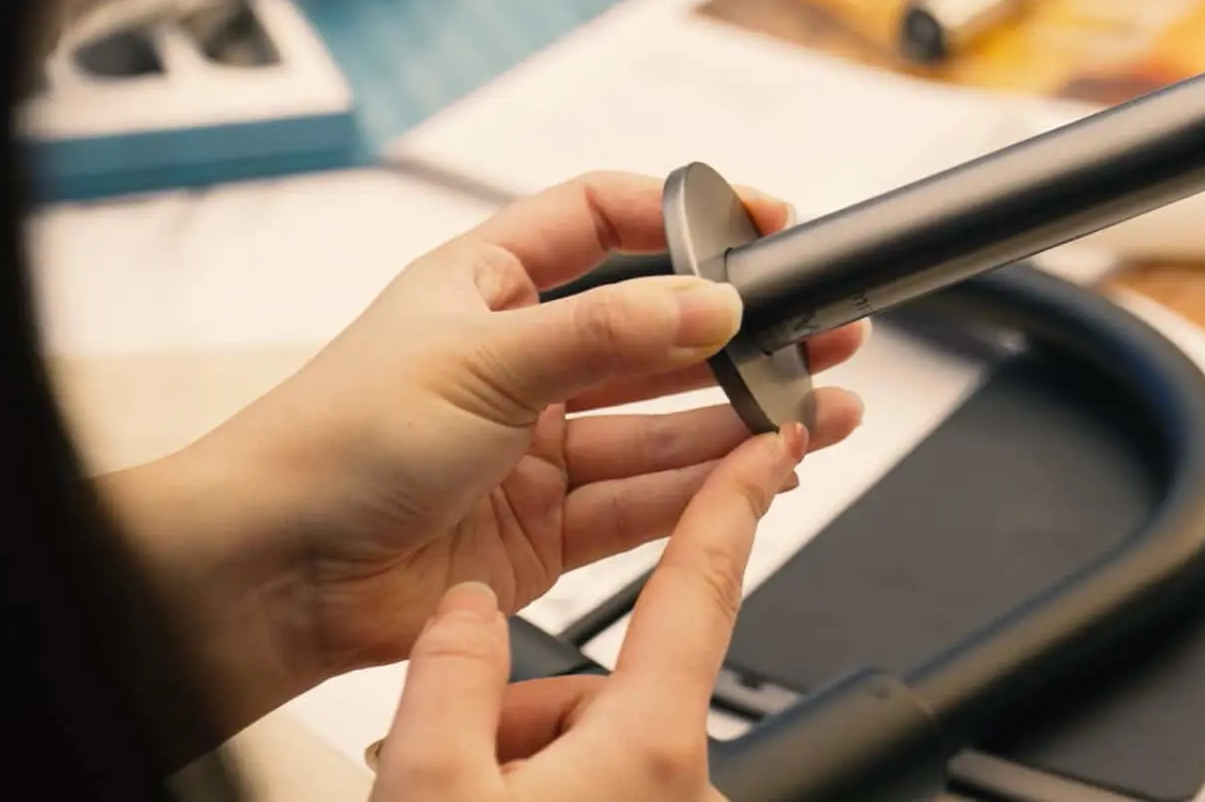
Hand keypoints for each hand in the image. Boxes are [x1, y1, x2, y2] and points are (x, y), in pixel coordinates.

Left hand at [105, 172, 867, 730]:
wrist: (270, 575)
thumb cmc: (331, 444)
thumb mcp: (484, 357)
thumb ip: (610, 331)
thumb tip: (711, 299)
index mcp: (488, 285)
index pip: (603, 221)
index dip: (683, 215)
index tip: (760, 219)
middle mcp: (518, 362)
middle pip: (652, 333)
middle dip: (739, 331)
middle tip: (817, 325)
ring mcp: (534, 447)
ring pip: (661, 424)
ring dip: (738, 415)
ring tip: (816, 405)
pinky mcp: (543, 529)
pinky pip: (642, 502)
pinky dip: (704, 489)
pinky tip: (758, 469)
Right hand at [368, 419, 805, 800]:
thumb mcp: (433, 788)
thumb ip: (453, 673)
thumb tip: (467, 614)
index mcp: (650, 744)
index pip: (701, 583)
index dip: (733, 497)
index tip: (772, 438)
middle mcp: (673, 774)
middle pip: (608, 675)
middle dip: (529, 694)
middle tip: (457, 748)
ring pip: (586, 729)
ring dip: (517, 745)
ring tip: (452, 793)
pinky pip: (581, 776)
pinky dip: (525, 780)